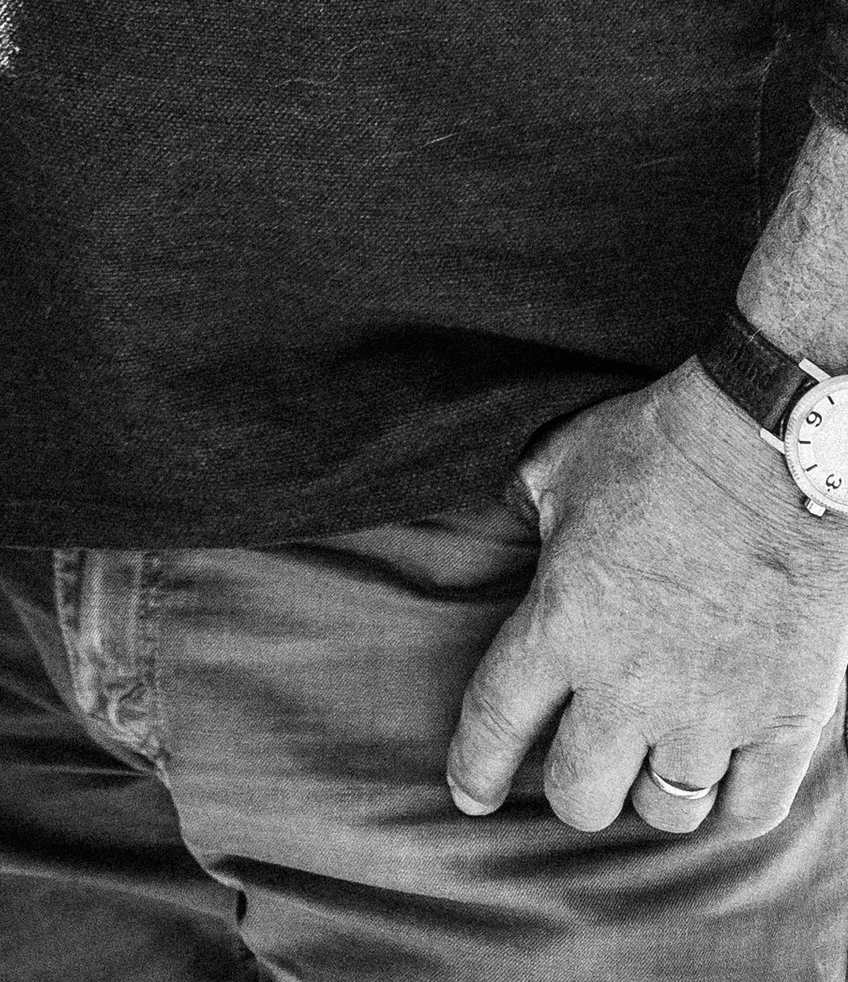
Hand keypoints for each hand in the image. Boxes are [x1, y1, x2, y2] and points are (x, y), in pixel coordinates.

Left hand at [447, 362, 847, 838]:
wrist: (770, 445)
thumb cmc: (659, 444)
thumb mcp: (560, 464)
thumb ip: (520, 506)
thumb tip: (497, 519)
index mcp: (560, 625)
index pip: (496, 722)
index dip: (476, 768)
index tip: (470, 795)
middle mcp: (628, 685)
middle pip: (580, 795)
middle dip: (574, 787)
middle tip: (584, 760)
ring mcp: (710, 710)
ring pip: (665, 810)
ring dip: (653, 788)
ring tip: (655, 755)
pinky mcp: (784, 718)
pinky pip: (751, 810)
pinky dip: (732, 804)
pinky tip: (723, 776)